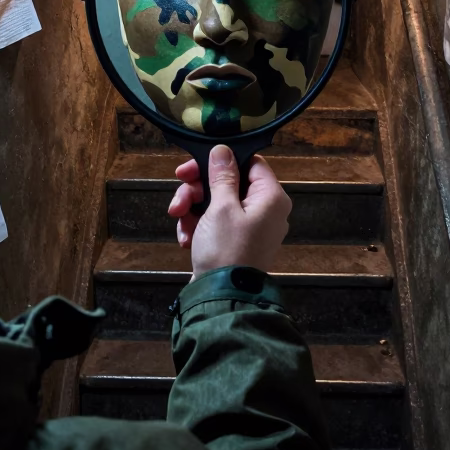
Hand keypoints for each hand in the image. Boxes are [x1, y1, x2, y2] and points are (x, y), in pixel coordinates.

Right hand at [167, 145, 291, 280]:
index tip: (193, 166)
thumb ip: (222, 176)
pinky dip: (198, 226)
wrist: (221, 299)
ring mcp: (251, 227)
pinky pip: (216, 223)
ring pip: (217, 202)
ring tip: (178, 221)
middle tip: (179, 194)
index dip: (221, 161)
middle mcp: (265, 210)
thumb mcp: (221, 208)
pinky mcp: (235, 242)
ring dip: (193, 209)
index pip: (250, 162)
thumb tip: (223, 150)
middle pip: (229, 183)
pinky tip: (185, 239)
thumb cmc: (226, 249)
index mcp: (271, 197)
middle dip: (198, 189)